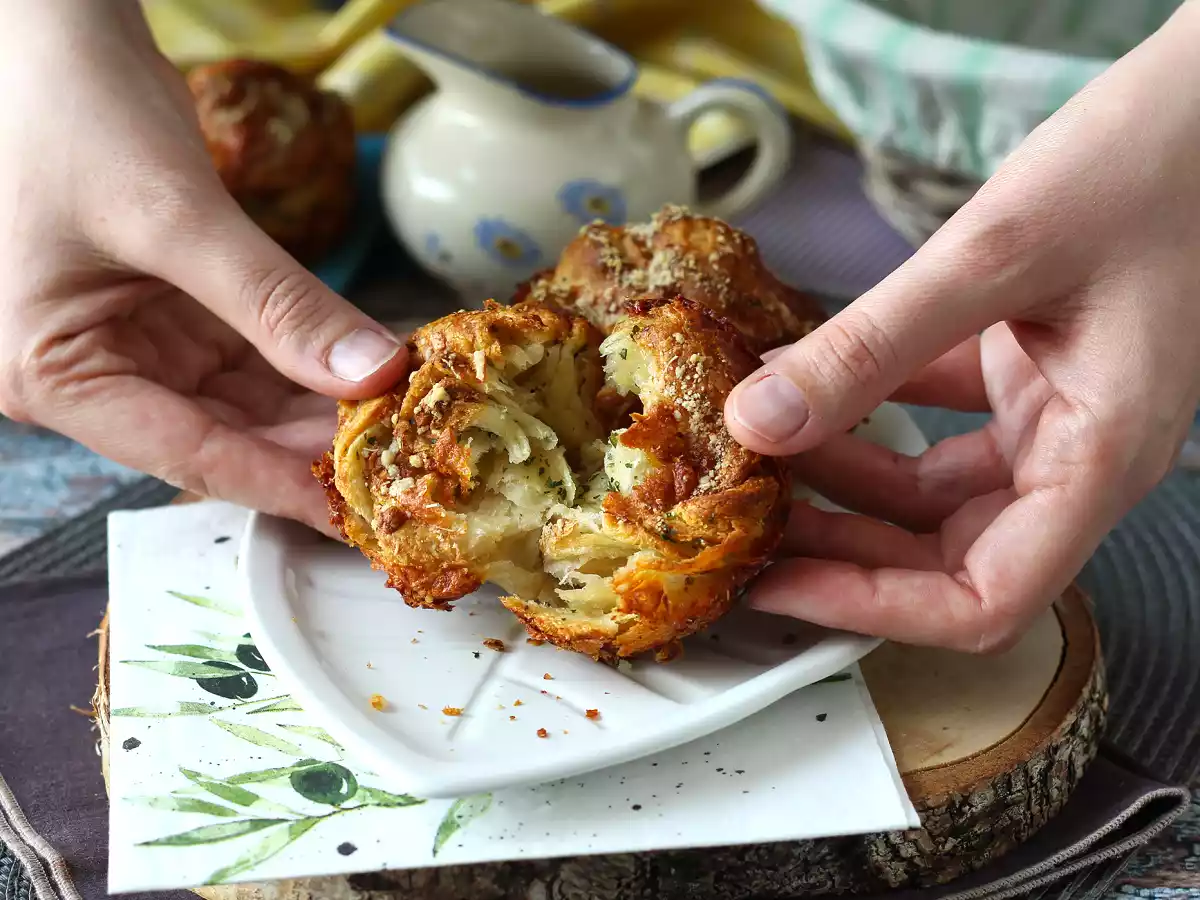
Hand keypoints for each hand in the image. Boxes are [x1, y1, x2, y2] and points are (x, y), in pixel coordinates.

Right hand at [0, 3, 406, 532]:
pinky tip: (373, 367)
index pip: (190, 455)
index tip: (357, 511)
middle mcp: (95, 375)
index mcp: (56, 375)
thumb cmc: (75, 112)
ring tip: (403, 419)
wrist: (54, 34)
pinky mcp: (179, 314)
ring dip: (324, 407)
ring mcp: (141, 346)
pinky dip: (314, 360)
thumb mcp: (175, 216)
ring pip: (250, 402)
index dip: (281, 483)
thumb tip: (372, 371)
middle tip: (402, 463)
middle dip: (314, 446)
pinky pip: (258, 354)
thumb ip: (276, 302)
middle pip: (226, 435)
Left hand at [724, 4, 1199, 651]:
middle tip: (746, 521)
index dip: (873, 610)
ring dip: (843, 479)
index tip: (780, 588)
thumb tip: (759, 420)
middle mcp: (1078, 455)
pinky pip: (932, 420)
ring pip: (930, 490)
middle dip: (840, 547)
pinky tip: (801, 384)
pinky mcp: (1025, 369)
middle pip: (945, 554)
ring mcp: (1052, 414)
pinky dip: (866, 409)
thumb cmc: (1156, 161)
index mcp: (1099, 459)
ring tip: (758, 454)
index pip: (985, 598)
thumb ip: (872, 345)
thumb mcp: (996, 254)